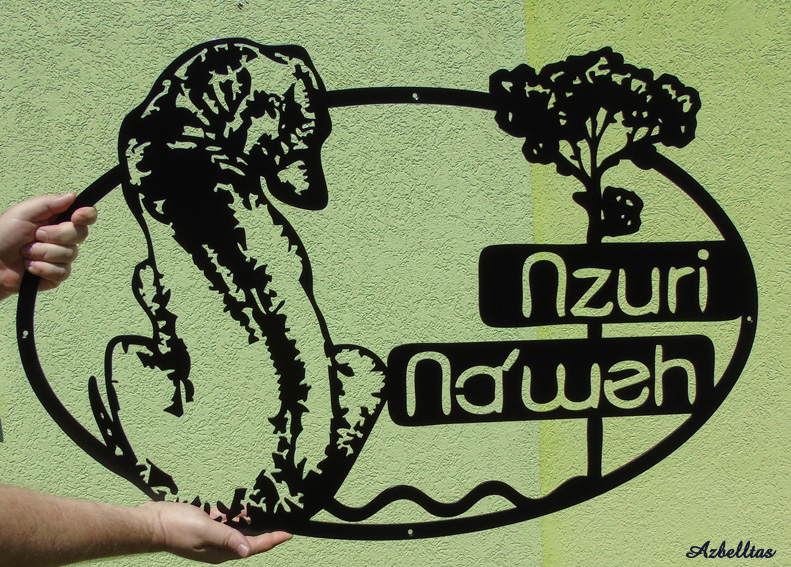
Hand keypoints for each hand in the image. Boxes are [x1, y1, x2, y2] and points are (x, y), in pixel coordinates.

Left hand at [0, 193, 96, 299]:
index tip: (76, 218)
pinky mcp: (57, 275)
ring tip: (26, 253)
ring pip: (69, 254)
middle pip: (80, 234)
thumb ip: (48, 203)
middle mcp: (63, 237)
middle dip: (56, 235)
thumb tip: (72, 196)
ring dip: (42, 253)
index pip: (86, 215)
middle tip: (35, 236)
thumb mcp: (22, 213)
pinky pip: (62, 272)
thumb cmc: (2, 236)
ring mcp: (61, 257)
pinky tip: (29, 266)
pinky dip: (42, 268)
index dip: (87, 215)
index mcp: (57, 219)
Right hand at [142, 501, 290, 563]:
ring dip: (248, 523)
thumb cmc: (176, 527)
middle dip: (265, 534)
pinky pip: (223, 523)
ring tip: (262, 513)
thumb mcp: (205, 530)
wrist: (150, 524)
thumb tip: (247, 550)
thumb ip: (227, 537)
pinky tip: (237, 508)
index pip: (252, 547)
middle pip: (247, 541)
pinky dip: (232, 516)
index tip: (288, 534)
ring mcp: (209, 538)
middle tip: (280, 525)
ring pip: (236, 531)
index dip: (271, 540)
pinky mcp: (202, 527)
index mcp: (220, 552)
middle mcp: (217, 547)